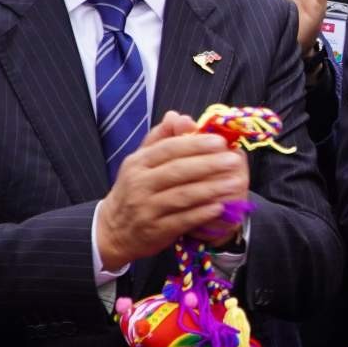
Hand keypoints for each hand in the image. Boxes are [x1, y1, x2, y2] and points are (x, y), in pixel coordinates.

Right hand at [95, 112, 251, 270]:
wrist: (113, 230)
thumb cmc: (134, 189)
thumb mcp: (140, 162)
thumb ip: (161, 138)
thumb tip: (179, 115)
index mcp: (138, 163)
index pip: (168, 149)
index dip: (195, 144)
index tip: (219, 141)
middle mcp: (140, 184)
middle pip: (177, 171)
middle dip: (208, 164)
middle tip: (233, 159)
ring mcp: (147, 209)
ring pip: (182, 196)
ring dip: (210, 188)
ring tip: (234, 182)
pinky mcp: (156, 230)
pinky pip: (182, 220)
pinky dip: (202, 213)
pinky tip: (219, 206)